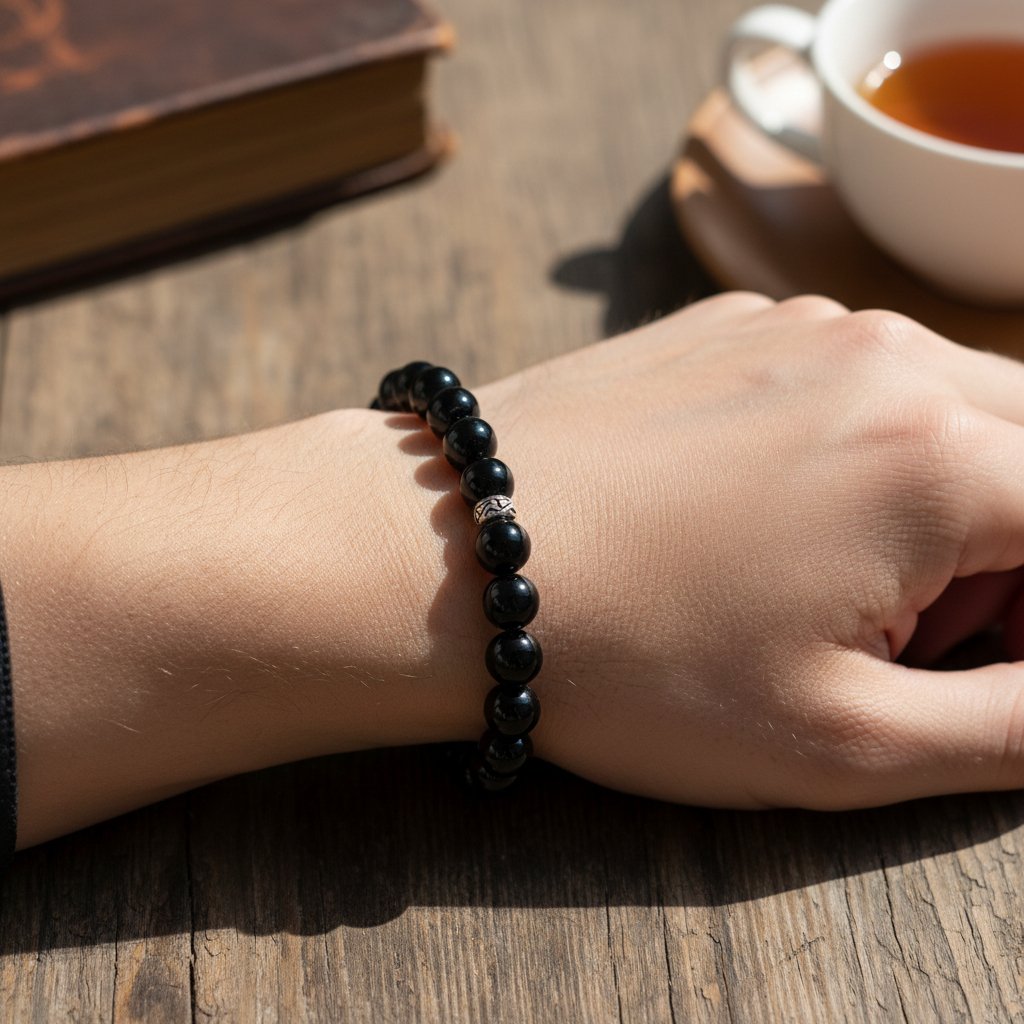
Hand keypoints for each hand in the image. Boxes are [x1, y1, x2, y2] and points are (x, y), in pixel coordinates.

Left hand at [474, 293, 1023, 808]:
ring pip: (944, 407)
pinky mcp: (726, 325)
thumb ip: (1017, 727)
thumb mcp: (841, 742)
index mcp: (941, 460)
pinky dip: (847, 449)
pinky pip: (845, 377)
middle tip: (902, 641)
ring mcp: (798, 325)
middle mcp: (885, 358)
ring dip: (930, 501)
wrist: (440, 554)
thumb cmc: (626, 658)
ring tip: (812, 582)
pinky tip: (747, 517)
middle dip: (1006, 558)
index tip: (968, 671)